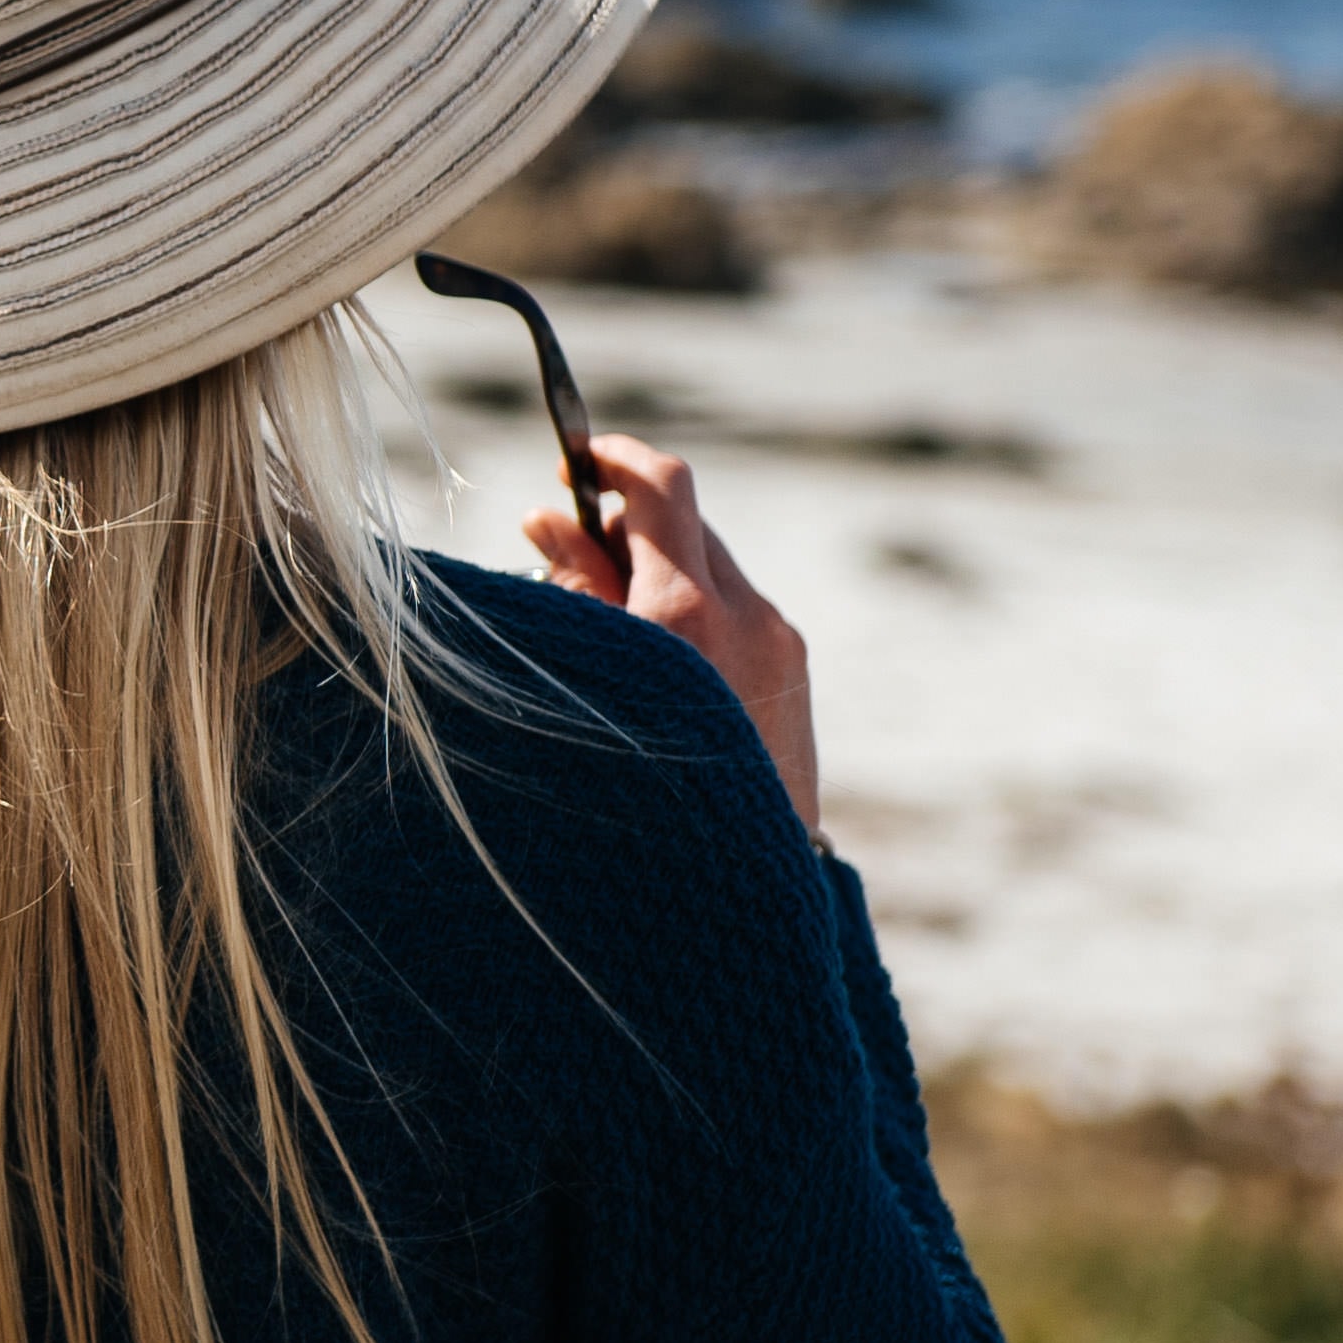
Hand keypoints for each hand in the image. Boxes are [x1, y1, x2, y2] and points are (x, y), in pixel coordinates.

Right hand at [516, 434, 820, 838]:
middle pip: (685, 523)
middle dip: (627, 528)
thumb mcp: (586, 678)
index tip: (578, 459)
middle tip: (573, 564)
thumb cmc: (634, 787)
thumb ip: (573, 590)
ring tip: (616, 633)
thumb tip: (547, 516)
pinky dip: (695, 613)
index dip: (613, 458)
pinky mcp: (796, 670)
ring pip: (712, 567)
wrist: (731, 885)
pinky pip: (738, 611)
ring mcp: (780, 642)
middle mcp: (747, 616)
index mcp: (687, 613)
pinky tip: (662, 668)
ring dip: (661, 572)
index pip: (660, 487)